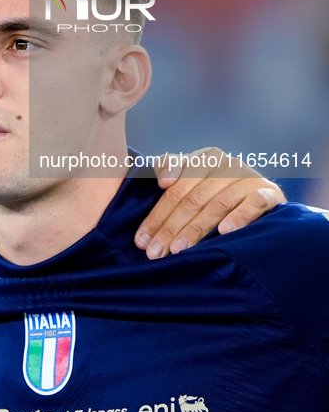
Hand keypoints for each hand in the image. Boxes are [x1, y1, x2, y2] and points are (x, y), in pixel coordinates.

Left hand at [135, 147, 285, 259]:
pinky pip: (254, 203)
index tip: (142, 240)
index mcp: (205, 159)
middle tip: (156, 252)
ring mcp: (249, 178)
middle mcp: (227, 164)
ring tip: (181, 249)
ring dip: (197, 228)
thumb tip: (163, 181)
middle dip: (171, 228)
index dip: (157, 216)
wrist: (263, 196)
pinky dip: (240, 216)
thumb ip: (171, 169)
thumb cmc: (217, 190)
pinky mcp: (269, 193)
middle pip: (193, 199)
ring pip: (218, 204)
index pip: (175, 190)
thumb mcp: (194, 178)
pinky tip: (225, 231)